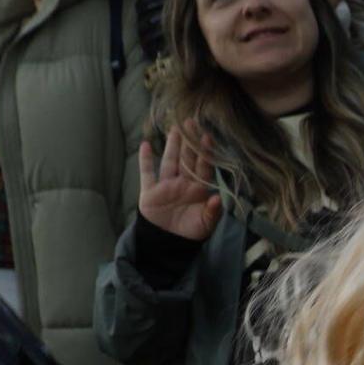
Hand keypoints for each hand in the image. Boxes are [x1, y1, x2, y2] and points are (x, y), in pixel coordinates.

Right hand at [137, 121, 221, 240]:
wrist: (169, 241)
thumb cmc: (191, 231)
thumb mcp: (205, 224)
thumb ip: (213, 212)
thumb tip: (218, 198)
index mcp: (198, 189)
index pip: (203, 166)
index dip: (205, 152)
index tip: (207, 136)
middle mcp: (183, 182)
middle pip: (187, 159)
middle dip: (189, 142)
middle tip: (191, 122)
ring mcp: (166, 185)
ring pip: (169, 161)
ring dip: (171, 145)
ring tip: (174, 128)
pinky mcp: (150, 191)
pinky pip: (147, 173)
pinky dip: (145, 160)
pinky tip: (145, 144)